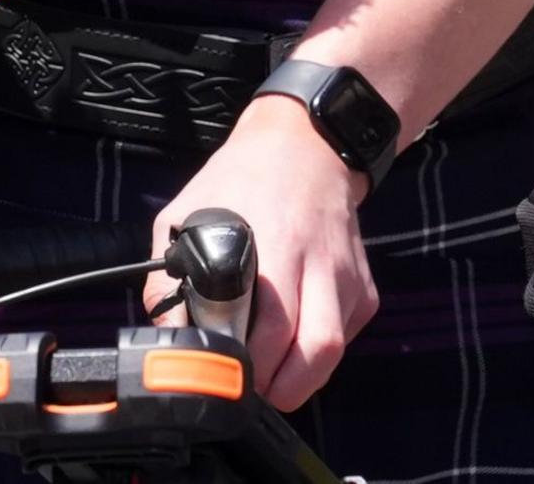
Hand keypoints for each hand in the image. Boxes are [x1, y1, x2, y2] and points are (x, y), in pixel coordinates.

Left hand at [151, 98, 375, 412]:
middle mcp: (316, 260)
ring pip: (334, 352)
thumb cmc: (239, 180)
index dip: (247, 365)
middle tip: (246, 389)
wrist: (306, 144)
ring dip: (300, 380)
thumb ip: (167, 275)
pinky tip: (294, 338)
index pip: (269, 325)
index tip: (222, 378)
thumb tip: (167, 335)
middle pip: (312, 349)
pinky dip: (320, 353)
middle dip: (276, 386)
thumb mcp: (184, 213)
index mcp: (271, 241)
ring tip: (268, 378)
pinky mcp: (365, 287)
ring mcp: (346, 276)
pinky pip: (346, 338)